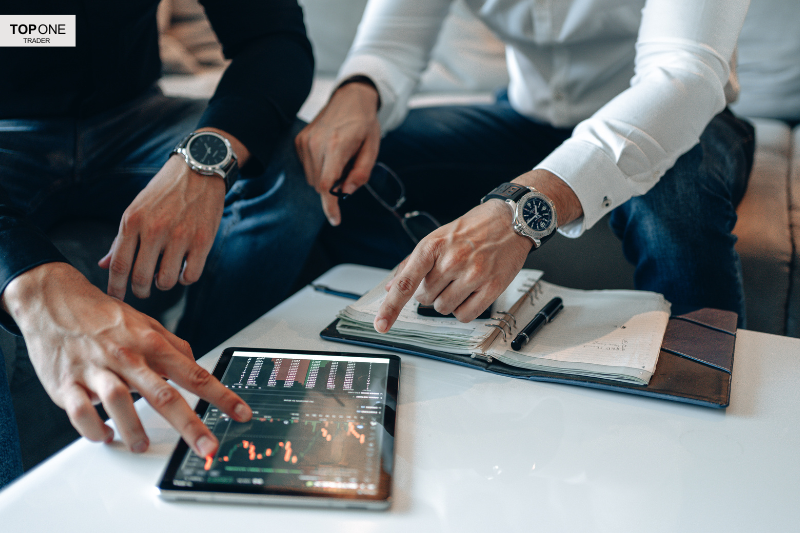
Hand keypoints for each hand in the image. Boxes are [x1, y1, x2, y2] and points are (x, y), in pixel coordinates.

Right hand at [2, 262, 251, 456]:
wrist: (53, 300)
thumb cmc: (103, 315)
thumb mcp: (146, 323)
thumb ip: (173, 346)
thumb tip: (196, 363)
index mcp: (151, 345)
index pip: (194, 374)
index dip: (221, 396)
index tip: (241, 414)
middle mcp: (128, 357)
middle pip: (164, 395)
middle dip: (190, 424)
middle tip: (208, 447)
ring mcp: (96, 370)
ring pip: (120, 403)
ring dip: (134, 430)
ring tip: (142, 446)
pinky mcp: (66, 382)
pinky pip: (80, 411)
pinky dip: (93, 428)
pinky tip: (104, 435)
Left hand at [99, 128, 248, 300]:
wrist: (200, 170)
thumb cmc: (165, 190)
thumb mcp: (137, 208)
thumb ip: (121, 239)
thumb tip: (105, 265)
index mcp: (133, 221)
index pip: (119, 264)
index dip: (116, 287)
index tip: (116, 298)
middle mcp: (155, 230)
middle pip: (141, 277)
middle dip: (140, 291)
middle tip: (142, 291)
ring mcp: (180, 236)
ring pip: (166, 280)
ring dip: (164, 284)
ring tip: (164, 276)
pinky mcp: (203, 240)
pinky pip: (190, 275)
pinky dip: (185, 278)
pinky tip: (183, 269)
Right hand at [295, 81, 380, 225]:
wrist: (350, 98)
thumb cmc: (365, 124)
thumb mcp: (373, 149)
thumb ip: (361, 174)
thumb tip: (345, 193)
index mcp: (337, 146)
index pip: (326, 185)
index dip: (330, 206)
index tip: (335, 220)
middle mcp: (316, 143)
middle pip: (319, 184)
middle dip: (334, 188)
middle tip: (349, 170)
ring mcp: (304, 141)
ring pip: (312, 178)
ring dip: (326, 178)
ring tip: (341, 159)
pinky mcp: (299, 140)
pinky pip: (307, 167)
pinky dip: (319, 169)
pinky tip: (330, 154)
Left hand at [374, 169, 583, 331]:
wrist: (510, 220)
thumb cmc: (473, 229)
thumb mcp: (437, 238)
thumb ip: (412, 264)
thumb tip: (391, 288)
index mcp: (432, 246)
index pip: (406, 283)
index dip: (391, 307)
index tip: (380, 325)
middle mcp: (452, 260)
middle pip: (424, 299)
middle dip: (430, 292)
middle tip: (446, 275)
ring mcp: (473, 274)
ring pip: (443, 309)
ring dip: (447, 301)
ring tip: (460, 282)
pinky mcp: (492, 287)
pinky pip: (466, 315)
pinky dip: (464, 309)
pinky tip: (470, 293)